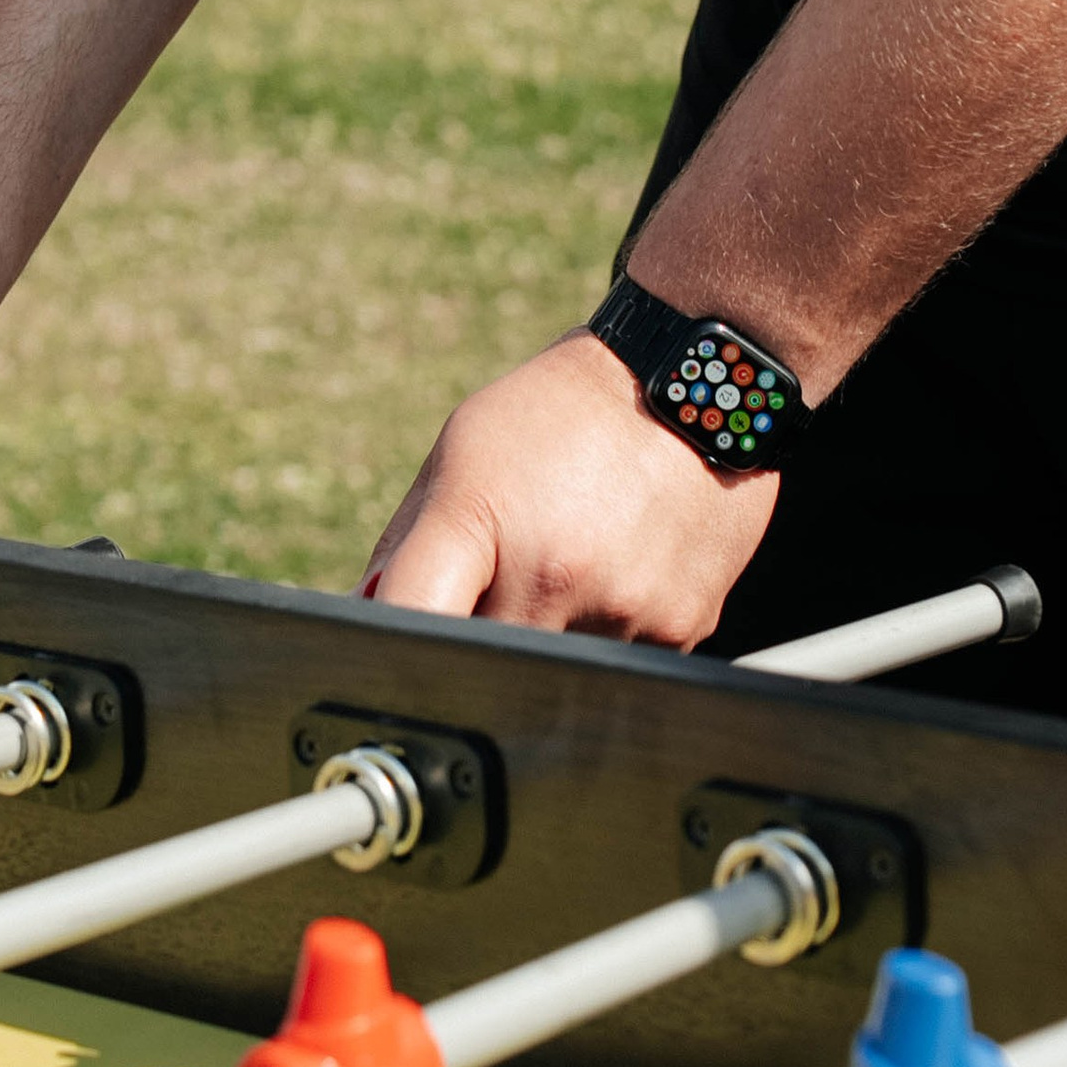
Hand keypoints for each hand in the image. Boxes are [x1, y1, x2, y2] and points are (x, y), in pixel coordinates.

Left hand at [365, 333, 776, 641]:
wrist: (695, 387)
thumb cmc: (564, 414)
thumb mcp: (464, 450)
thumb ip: (409, 547)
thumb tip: (371, 624)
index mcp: (480, 518)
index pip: (410, 615)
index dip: (391, 644)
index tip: (391, 654)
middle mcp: (552, 574)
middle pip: (479, 666)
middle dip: (475, 640)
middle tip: (502, 582)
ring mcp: (621, 612)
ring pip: (552, 679)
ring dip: (547, 642)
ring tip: (574, 563)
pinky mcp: (680, 633)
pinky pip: (617, 670)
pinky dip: (607, 637)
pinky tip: (621, 570)